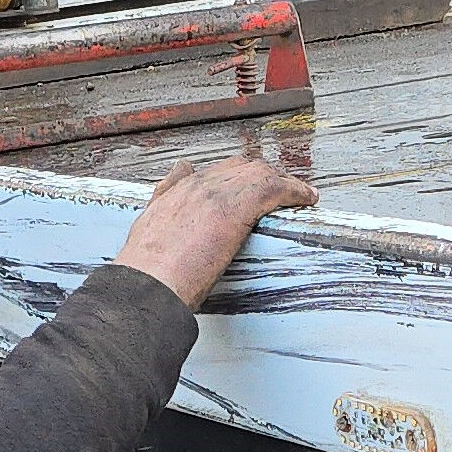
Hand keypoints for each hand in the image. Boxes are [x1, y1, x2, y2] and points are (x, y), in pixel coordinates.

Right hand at [109, 157, 316, 308]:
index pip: (208, 173)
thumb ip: (158, 220)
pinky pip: (275, 188)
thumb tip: (158, 223)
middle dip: (259, 175)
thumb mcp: (144, 239)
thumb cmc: (145, 275)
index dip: (231, 177)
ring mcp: (216, 194)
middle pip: (237, 167)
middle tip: (278, 188)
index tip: (241, 184)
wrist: (147, 284)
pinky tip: (306, 197)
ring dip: (281, 181)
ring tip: (298, 193)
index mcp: (174, 195)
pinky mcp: (237, 207)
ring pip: (258, 173)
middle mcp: (195, 187)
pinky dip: (295, 190)